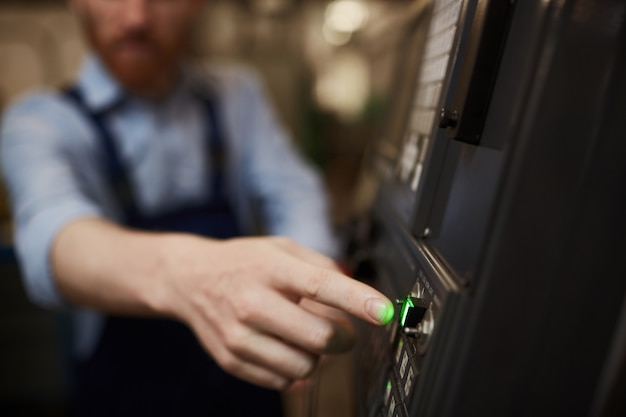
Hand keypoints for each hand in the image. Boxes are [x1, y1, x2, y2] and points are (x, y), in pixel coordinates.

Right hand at [158, 235, 392, 389]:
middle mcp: (252, 302)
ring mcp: (238, 335)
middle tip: (342, 330)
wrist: (189, 279)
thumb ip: (321, 266)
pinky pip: (283, 381)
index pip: (321, 286)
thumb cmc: (243, 263)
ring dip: (318, 356)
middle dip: (344, 338)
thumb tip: (358, 291)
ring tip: (305, 336)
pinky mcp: (231, 360)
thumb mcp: (281, 248)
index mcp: (270, 268)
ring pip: (305, 366)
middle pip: (318, 337)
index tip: (385, 312)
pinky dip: (295, 368)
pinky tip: (285, 347)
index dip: (358, 301)